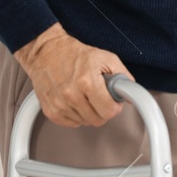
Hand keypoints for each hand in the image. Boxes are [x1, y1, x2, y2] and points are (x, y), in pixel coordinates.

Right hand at [13, 22, 127, 127]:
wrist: (45, 52)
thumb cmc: (74, 54)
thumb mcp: (105, 58)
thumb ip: (122, 75)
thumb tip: (131, 93)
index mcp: (87, 82)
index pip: (109, 111)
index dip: (115, 107)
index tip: (113, 102)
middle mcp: (72, 95)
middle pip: (98, 120)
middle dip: (103, 110)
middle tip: (99, 97)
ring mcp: (59, 105)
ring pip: (85, 122)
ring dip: (89, 112)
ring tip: (85, 95)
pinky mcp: (50, 111)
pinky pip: (71, 123)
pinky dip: (76, 115)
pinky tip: (75, 101)